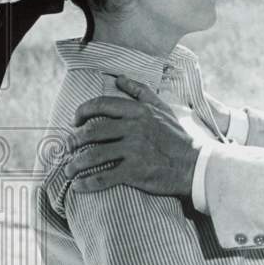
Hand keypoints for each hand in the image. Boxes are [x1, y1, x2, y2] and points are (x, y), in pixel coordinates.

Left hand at [64, 76, 202, 195]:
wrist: (195, 165)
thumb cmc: (177, 137)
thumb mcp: (162, 108)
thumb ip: (141, 92)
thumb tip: (120, 78)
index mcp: (138, 111)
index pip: (101, 105)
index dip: (82, 111)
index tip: (75, 121)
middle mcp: (134, 128)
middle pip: (92, 131)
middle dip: (74, 141)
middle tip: (68, 148)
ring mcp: (134, 150)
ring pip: (93, 155)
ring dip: (75, 164)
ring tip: (68, 170)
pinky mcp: (135, 172)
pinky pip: (104, 177)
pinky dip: (87, 184)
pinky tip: (78, 186)